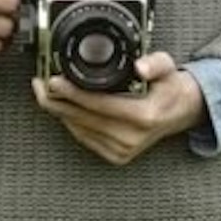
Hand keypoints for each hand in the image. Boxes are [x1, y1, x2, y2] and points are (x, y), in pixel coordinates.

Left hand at [35, 49, 206, 164]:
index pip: (98, 104)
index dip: (72, 92)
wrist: (180, 112)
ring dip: (60, 111)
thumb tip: (141, 67)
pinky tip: (63, 107)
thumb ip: (156, 64)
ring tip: (45, 92)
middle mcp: (131, 138)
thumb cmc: (170, 88)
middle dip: (57, 101)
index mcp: (143, 117)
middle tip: (40, 84)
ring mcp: (123, 150)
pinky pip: (84, 138)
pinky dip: (71, 122)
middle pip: (82, 119)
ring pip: (79, 129)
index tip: (53, 80)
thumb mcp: (168, 68)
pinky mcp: (116, 156)